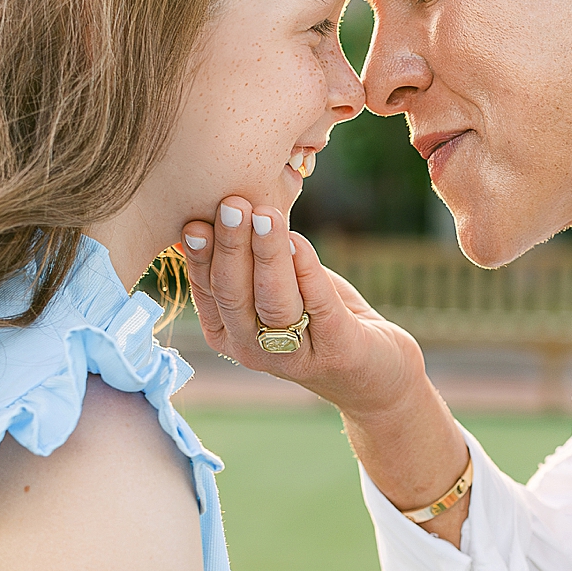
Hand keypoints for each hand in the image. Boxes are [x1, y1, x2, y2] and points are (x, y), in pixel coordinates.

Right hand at [178, 198, 421, 417]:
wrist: (375, 370)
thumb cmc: (316, 316)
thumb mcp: (277, 285)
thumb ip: (251, 256)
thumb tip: (225, 201)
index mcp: (226, 331)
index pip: (206, 289)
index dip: (201, 254)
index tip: (196, 218)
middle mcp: (251, 348)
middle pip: (233, 294)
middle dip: (231, 246)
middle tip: (232, 204)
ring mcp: (292, 355)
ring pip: (273, 300)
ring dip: (267, 254)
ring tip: (264, 215)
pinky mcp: (337, 349)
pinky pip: (318, 305)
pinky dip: (307, 271)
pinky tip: (299, 241)